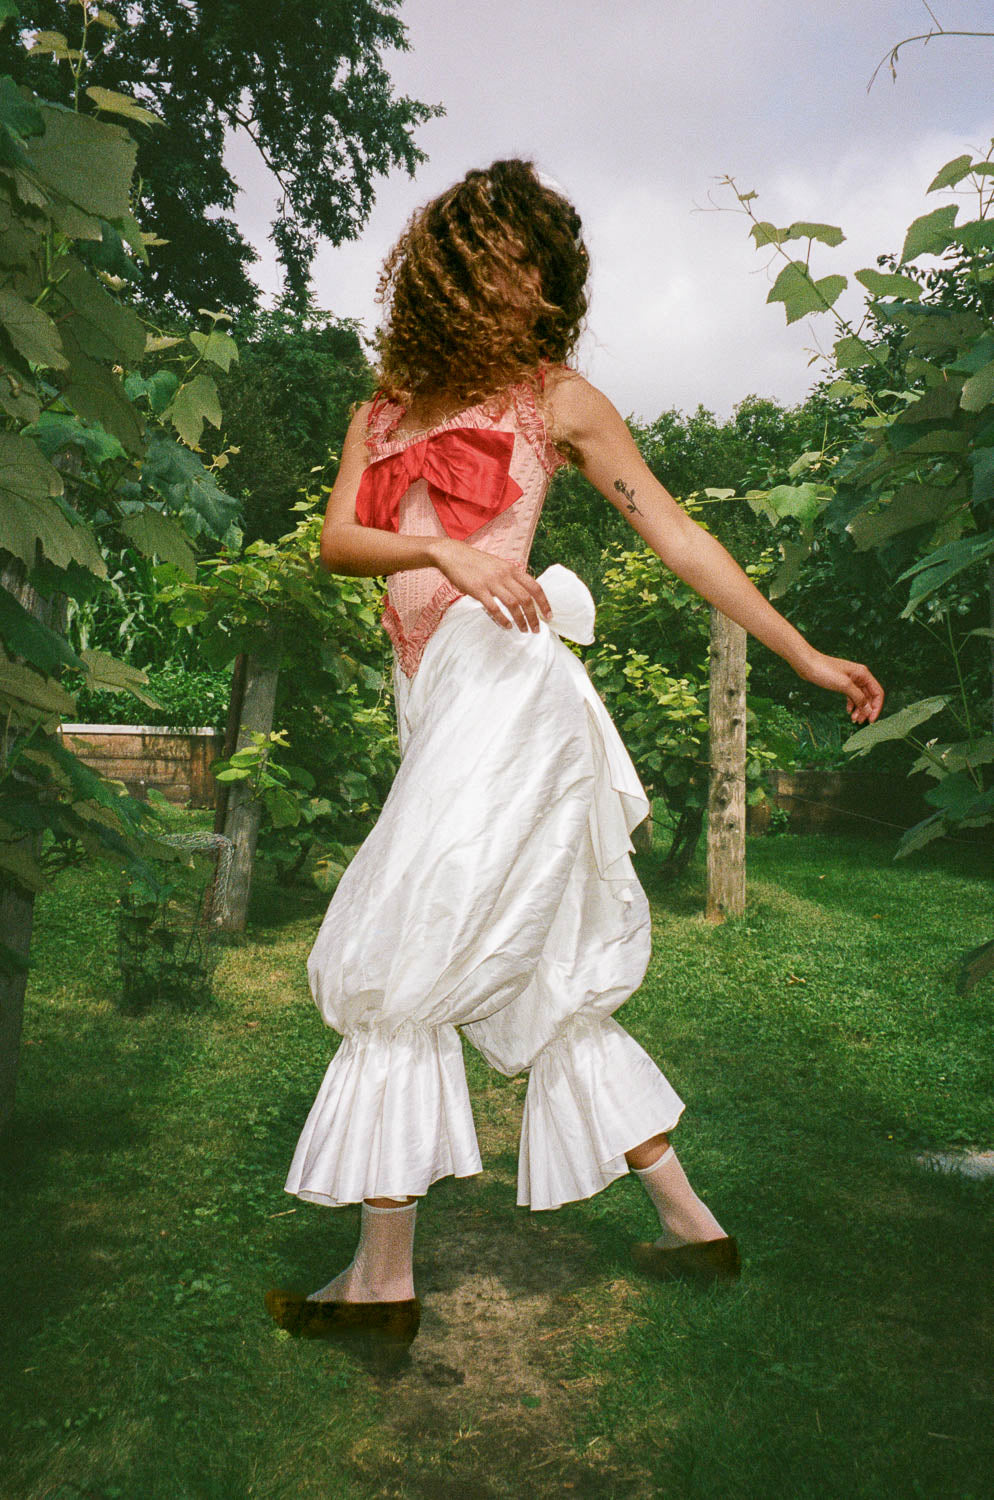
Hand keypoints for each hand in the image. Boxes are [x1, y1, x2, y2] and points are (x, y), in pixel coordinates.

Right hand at [430, 538, 551, 632]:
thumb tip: (524, 593)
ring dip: (521, 620)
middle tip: (536, 629)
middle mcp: (505, 575)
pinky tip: (507, 626)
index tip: (548, 616)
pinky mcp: (478, 590)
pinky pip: (494, 608)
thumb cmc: (476, 562)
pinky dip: (502, 619)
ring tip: (524, 630)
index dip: (544, 603)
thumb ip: (511, 577)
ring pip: (513, 604)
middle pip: (526, 598)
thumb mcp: (498, 565)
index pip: (535, 587)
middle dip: (534, 616)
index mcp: (512, 569)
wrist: (453, 555)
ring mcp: (491, 582)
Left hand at [793, 649, 884, 723]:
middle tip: (860, 722)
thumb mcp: (844, 685)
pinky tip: (848, 711)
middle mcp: (860, 676)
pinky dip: (852, 704)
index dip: (876, 707)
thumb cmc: (825, 671)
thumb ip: (858, 697)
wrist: (807, 664)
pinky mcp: (843, 683)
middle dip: (867, 710)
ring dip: (859, 709)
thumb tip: (869, 709)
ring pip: (860, 697)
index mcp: (863, 674)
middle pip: (870, 696)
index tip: (871, 720)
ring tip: (854, 720)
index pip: (877, 693)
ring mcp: (851, 679)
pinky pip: (852, 695)